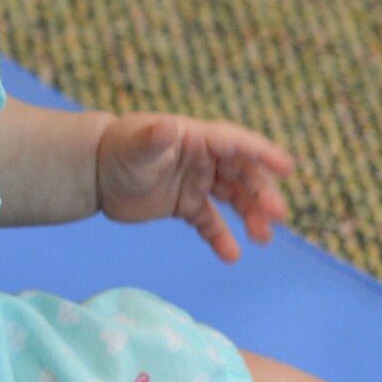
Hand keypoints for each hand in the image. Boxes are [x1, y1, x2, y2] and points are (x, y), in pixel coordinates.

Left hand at [97, 113, 294, 261]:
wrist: (94, 173)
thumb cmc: (116, 149)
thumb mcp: (135, 144)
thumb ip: (152, 138)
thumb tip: (167, 126)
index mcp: (197, 138)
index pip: (236, 143)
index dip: (263, 153)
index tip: (287, 168)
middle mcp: (204, 159)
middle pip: (243, 174)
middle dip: (262, 194)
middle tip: (275, 216)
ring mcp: (197, 183)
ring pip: (234, 199)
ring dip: (251, 216)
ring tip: (262, 238)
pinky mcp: (186, 206)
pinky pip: (210, 222)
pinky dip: (221, 238)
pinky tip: (231, 255)